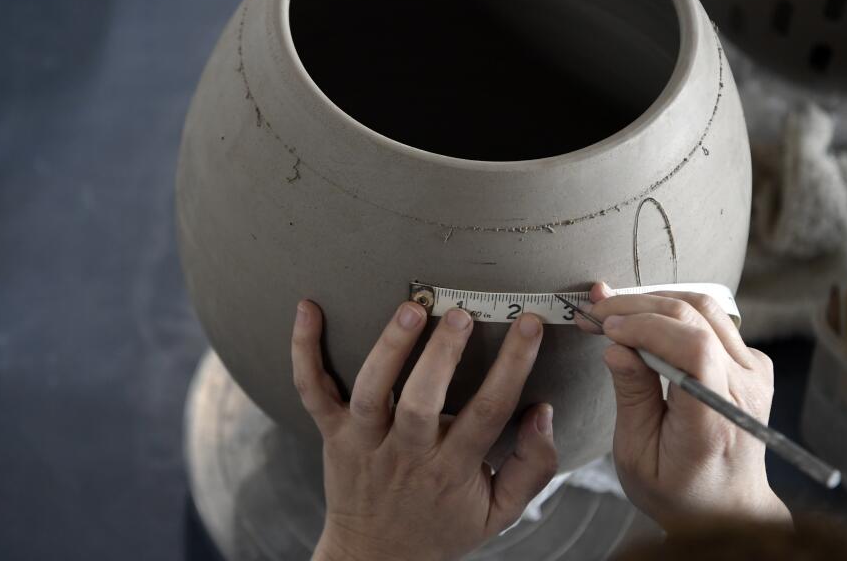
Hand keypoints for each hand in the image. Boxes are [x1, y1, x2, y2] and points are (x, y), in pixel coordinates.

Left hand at [292, 300, 556, 560]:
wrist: (377, 557)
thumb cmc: (443, 524)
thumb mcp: (500, 512)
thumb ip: (532, 466)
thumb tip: (543, 412)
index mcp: (452, 470)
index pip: (489, 412)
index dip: (513, 365)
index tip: (528, 324)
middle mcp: (406, 453)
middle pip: (422, 402)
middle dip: (441, 356)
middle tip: (461, 314)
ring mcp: (364, 441)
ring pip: (370, 392)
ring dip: (387, 349)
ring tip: (410, 310)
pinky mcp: (331, 433)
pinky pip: (312, 391)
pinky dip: (303, 351)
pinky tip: (307, 310)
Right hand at [576, 283, 791, 528]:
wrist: (728, 507)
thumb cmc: (679, 491)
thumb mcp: (637, 455)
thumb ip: (631, 396)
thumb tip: (616, 348)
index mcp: (714, 419)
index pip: (693, 348)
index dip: (646, 326)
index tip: (606, 328)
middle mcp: (743, 389)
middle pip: (695, 317)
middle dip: (637, 306)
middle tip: (595, 313)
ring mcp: (754, 374)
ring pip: (705, 307)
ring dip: (654, 301)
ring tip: (615, 310)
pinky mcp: (752, 365)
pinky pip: (713, 320)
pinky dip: (673, 312)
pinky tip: (643, 322)